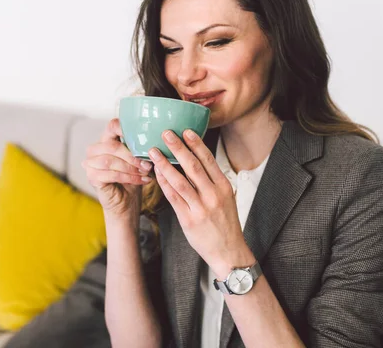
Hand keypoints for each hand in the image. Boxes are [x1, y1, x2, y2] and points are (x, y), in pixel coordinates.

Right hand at [83, 119, 153, 226]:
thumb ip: (140, 149)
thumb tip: (155, 141)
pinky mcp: (92, 177)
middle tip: (147, 164)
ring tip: (145, 173)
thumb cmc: (132, 179)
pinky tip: (142, 180)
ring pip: (110, 161)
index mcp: (106, 140)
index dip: (123, 127)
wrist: (125, 204)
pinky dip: (129, 178)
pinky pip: (111, 174)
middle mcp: (95, 150)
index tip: (140, 134)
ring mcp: (90, 164)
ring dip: (131, 167)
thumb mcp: (138, 161)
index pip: (112, 126)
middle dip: (132, 156)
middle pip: (111, 146)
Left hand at [148, 129, 254, 277]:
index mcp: (223, 186)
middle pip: (193, 166)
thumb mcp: (226, 198)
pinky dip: (164, 183)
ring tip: (153, 151)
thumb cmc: (225, 223)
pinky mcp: (188, 219)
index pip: (208, 160)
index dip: (196, 144)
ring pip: (180, 180)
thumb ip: (212, 181)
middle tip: (166, 133)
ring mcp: (200, 207)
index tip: (186, 130)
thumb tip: (196, 160)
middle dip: (178, 148)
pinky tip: (156, 173)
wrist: (229, 252)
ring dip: (165, 164)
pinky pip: (173, 197)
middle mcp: (213, 195)